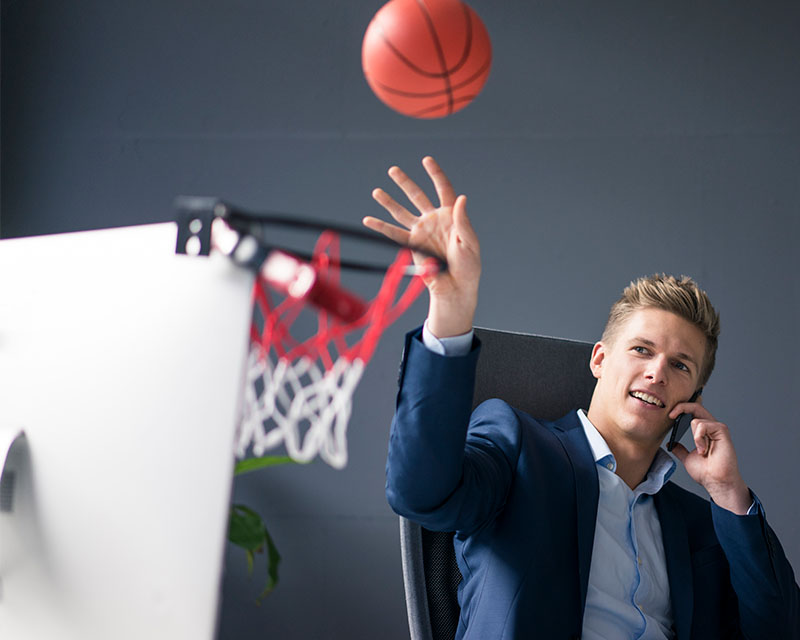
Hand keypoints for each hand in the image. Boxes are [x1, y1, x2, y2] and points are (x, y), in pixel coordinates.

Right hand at [362, 156, 480, 336]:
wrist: (456, 286)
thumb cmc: (468, 265)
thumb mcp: (469, 242)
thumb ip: (463, 220)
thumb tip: (461, 198)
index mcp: (451, 215)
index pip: (442, 189)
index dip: (435, 174)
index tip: (426, 160)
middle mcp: (434, 219)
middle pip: (417, 196)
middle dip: (405, 183)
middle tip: (393, 170)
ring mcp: (421, 231)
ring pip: (402, 212)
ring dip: (389, 202)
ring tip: (377, 191)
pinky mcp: (412, 245)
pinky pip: (394, 234)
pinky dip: (381, 227)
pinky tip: (368, 219)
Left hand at [670, 398, 751, 514]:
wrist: (716, 482)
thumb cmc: (707, 473)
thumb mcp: (687, 458)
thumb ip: (680, 450)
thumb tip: (671, 444)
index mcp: (704, 432)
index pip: (693, 412)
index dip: (681, 409)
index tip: (669, 416)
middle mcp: (712, 428)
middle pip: (696, 406)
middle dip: (682, 407)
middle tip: (671, 415)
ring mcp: (718, 429)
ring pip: (697, 418)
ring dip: (694, 437)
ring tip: (702, 451)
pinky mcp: (722, 431)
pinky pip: (703, 425)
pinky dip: (699, 438)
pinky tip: (704, 450)